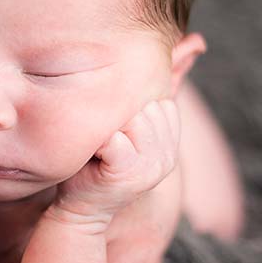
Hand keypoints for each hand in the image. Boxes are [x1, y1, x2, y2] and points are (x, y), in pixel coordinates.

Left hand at [51, 98, 180, 226]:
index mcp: (170, 145)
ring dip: (107, 124)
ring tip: (96, 143)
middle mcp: (167, 156)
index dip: (133, 105)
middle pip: (147, 107)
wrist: (80, 211)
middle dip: (119, 112)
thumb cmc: (94, 165)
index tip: (114, 125)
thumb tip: (181, 51)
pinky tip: (90, 153)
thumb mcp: (122, 133)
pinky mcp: (128, 172)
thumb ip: (140, 105)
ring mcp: (151, 166)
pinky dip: (96, 140)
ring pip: (133, 118)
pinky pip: (114, 138)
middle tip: (100, 135)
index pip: (161, 102)